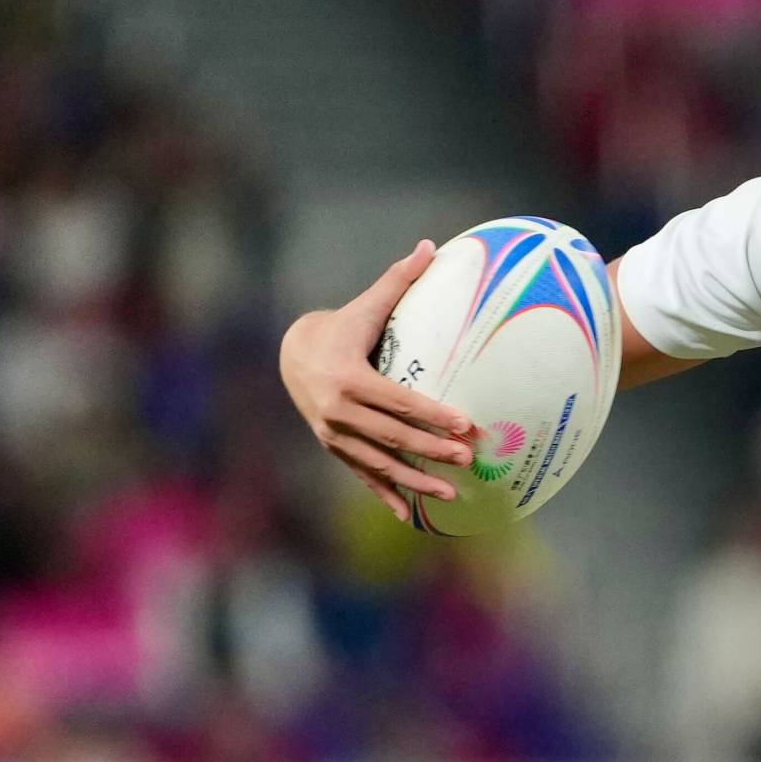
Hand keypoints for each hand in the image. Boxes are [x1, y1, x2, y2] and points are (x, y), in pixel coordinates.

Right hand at [279, 241, 477, 520]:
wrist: (291, 353)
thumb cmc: (342, 327)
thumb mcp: (364, 306)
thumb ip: (398, 281)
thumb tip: (431, 246)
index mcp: (348, 378)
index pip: (398, 400)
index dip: (433, 415)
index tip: (467, 425)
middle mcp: (338, 411)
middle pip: (393, 436)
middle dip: (432, 450)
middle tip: (469, 459)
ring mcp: (334, 435)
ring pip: (380, 463)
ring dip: (416, 480)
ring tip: (452, 492)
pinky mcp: (334, 449)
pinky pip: (363, 476)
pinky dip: (386, 494)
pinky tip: (410, 514)